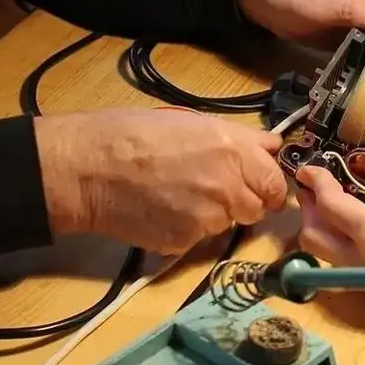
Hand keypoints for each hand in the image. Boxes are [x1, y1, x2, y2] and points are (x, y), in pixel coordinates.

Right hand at [35, 108, 286, 253]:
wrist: (88, 168)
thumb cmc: (133, 134)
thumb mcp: (192, 122)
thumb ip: (239, 138)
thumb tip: (271, 145)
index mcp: (234, 151)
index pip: (276, 183)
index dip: (267, 185)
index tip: (256, 185)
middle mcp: (228, 187)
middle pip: (258, 209)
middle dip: (244, 202)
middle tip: (214, 191)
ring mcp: (207, 219)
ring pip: (227, 225)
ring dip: (214, 215)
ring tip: (180, 196)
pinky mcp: (184, 243)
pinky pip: (198, 239)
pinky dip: (187, 229)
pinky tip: (162, 210)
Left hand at [294, 166, 364, 287]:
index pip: (331, 205)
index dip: (317, 183)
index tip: (307, 169)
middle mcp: (362, 261)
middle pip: (314, 238)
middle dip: (309, 212)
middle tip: (313, 191)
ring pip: (329, 257)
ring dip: (324, 231)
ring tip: (332, 210)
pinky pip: (352, 265)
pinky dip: (346, 245)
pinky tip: (361, 232)